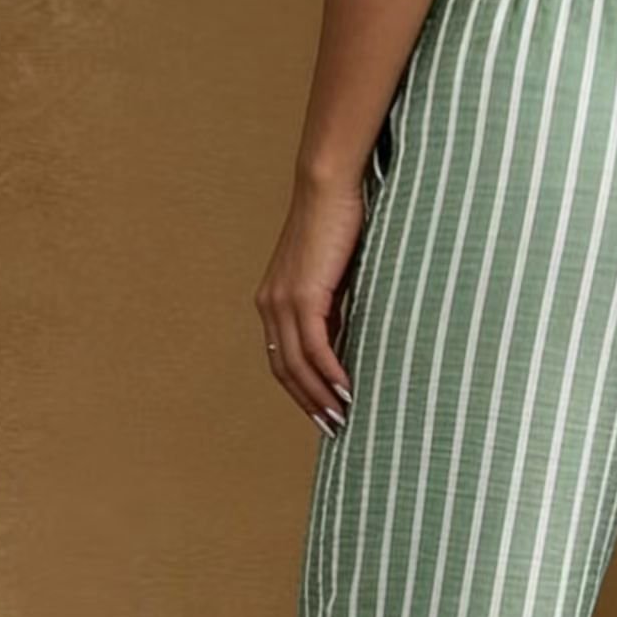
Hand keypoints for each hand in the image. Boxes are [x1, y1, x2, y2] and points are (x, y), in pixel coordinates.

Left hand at [255, 173, 363, 435]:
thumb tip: (344, 338)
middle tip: (333, 428)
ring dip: (321, 395)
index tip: (322, 413)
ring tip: (342, 417)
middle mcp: (270, 305)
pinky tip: (346, 389)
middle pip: (285, 370)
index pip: (282, 360)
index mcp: (272, 302)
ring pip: (298, 364)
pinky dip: (330, 372)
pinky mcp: (304, 295)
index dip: (300, 392)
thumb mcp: (332, 277)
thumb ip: (331, 309)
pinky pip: (315, 346)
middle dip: (309, 403)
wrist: (327, 188)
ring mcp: (283, 301)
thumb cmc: (336, 225)